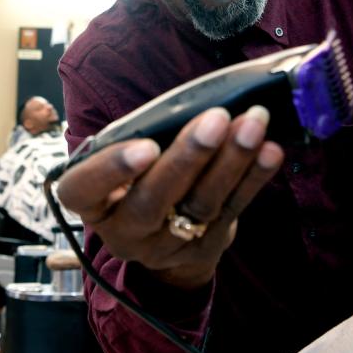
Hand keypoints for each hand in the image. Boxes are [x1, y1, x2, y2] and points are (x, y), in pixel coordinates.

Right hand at [55, 106, 283, 289]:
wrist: (164, 237)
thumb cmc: (140, 179)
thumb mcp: (125, 161)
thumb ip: (143, 137)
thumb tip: (195, 103)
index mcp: (92, 202)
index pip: (83, 189)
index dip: (111, 169)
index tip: (145, 146)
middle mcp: (123, 230)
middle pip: (152, 199)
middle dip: (188, 157)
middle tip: (216, 119)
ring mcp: (164, 246)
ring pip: (199, 205)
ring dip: (231, 161)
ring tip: (252, 124)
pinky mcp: (203, 249)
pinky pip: (231, 210)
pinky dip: (253, 178)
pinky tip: (269, 152)